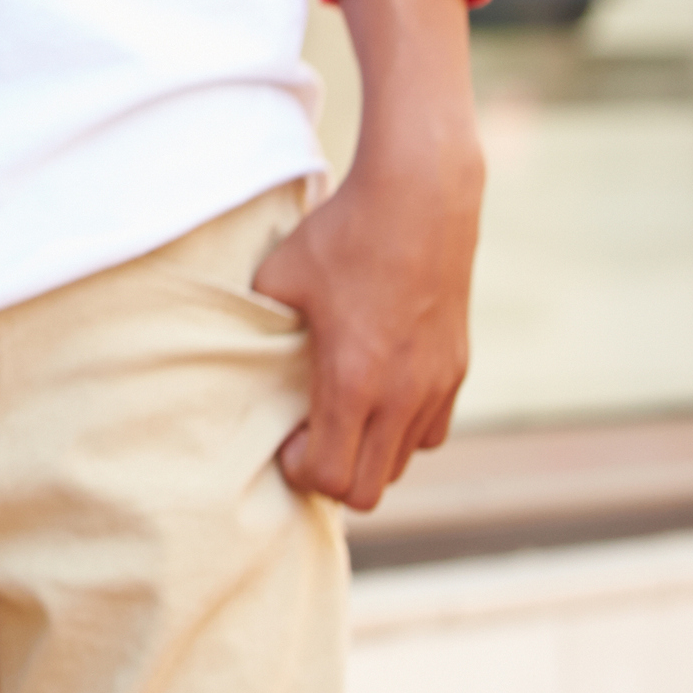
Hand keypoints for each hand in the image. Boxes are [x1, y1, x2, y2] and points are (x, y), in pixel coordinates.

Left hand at [254, 0, 482, 510]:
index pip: (331, 477)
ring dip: (369, 453)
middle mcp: (401, 395)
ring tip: (344, 415)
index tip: (287, 440)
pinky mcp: (457, 370)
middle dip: (334, 474)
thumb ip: (257, 325)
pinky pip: (431, 433)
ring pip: (402, 464)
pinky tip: (380, 395)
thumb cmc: (342, 235)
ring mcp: (435, 386)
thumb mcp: (278, 277)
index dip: (301, 470)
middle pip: (369, 491)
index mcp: (352, 379)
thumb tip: (235, 350)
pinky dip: (403, 431)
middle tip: (311, 436)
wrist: (420, 200)